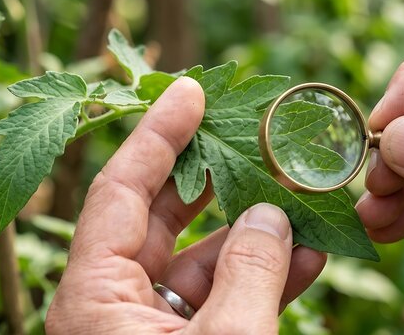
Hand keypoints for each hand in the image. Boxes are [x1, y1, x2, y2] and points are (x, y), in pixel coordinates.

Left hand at [46, 78, 325, 333]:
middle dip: (216, 177)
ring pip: (204, 261)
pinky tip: (308, 256)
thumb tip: (270, 216)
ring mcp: (154, 327)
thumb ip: (251, 273)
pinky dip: (265, 280)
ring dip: (258, 236)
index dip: (157, 135)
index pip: (119, 191)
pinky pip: (224, 300)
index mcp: (95, 298)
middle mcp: (116, 305)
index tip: (192, 92)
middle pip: (164, 217)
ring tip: (301, 202)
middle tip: (251, 137)